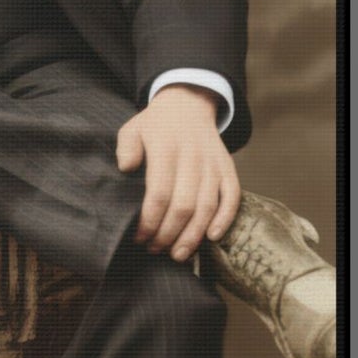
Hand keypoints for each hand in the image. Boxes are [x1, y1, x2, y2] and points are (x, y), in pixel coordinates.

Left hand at [115, 85, 241, 262]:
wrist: (188, 103)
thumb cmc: (156, 124)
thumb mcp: (133, 128)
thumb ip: (126, 147)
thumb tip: (125, 168)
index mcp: (166, 148)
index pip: (159, 193)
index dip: (150, 220)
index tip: (139, 237)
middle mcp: (192, 157)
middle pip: (184, 205)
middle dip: (169, 234)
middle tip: (155, 250)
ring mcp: (213, 164)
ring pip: (207, 206)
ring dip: (193, 235)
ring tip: (178, 254)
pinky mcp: (228, 168)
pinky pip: (232, 196)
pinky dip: (225, 218)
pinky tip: (211, 237)